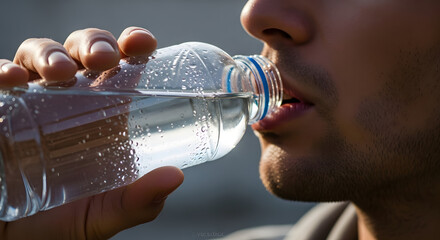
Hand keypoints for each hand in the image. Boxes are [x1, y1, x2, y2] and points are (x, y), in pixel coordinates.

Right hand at [0, 27, 183, 239]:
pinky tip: (12, 79)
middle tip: (103, 60)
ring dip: (51, 54)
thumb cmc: (59, 223)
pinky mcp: (0, 112)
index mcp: (103, 116)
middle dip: (93, 44)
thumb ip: (137, 202)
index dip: (131, 46)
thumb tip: (174, 177)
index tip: (143, 44)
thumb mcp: (103, 214)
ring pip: (40, 56)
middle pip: (81, 52)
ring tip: (60, 73)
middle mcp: (69, 102)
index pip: (119, 67)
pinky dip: (4, 71)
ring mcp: (33, 103)